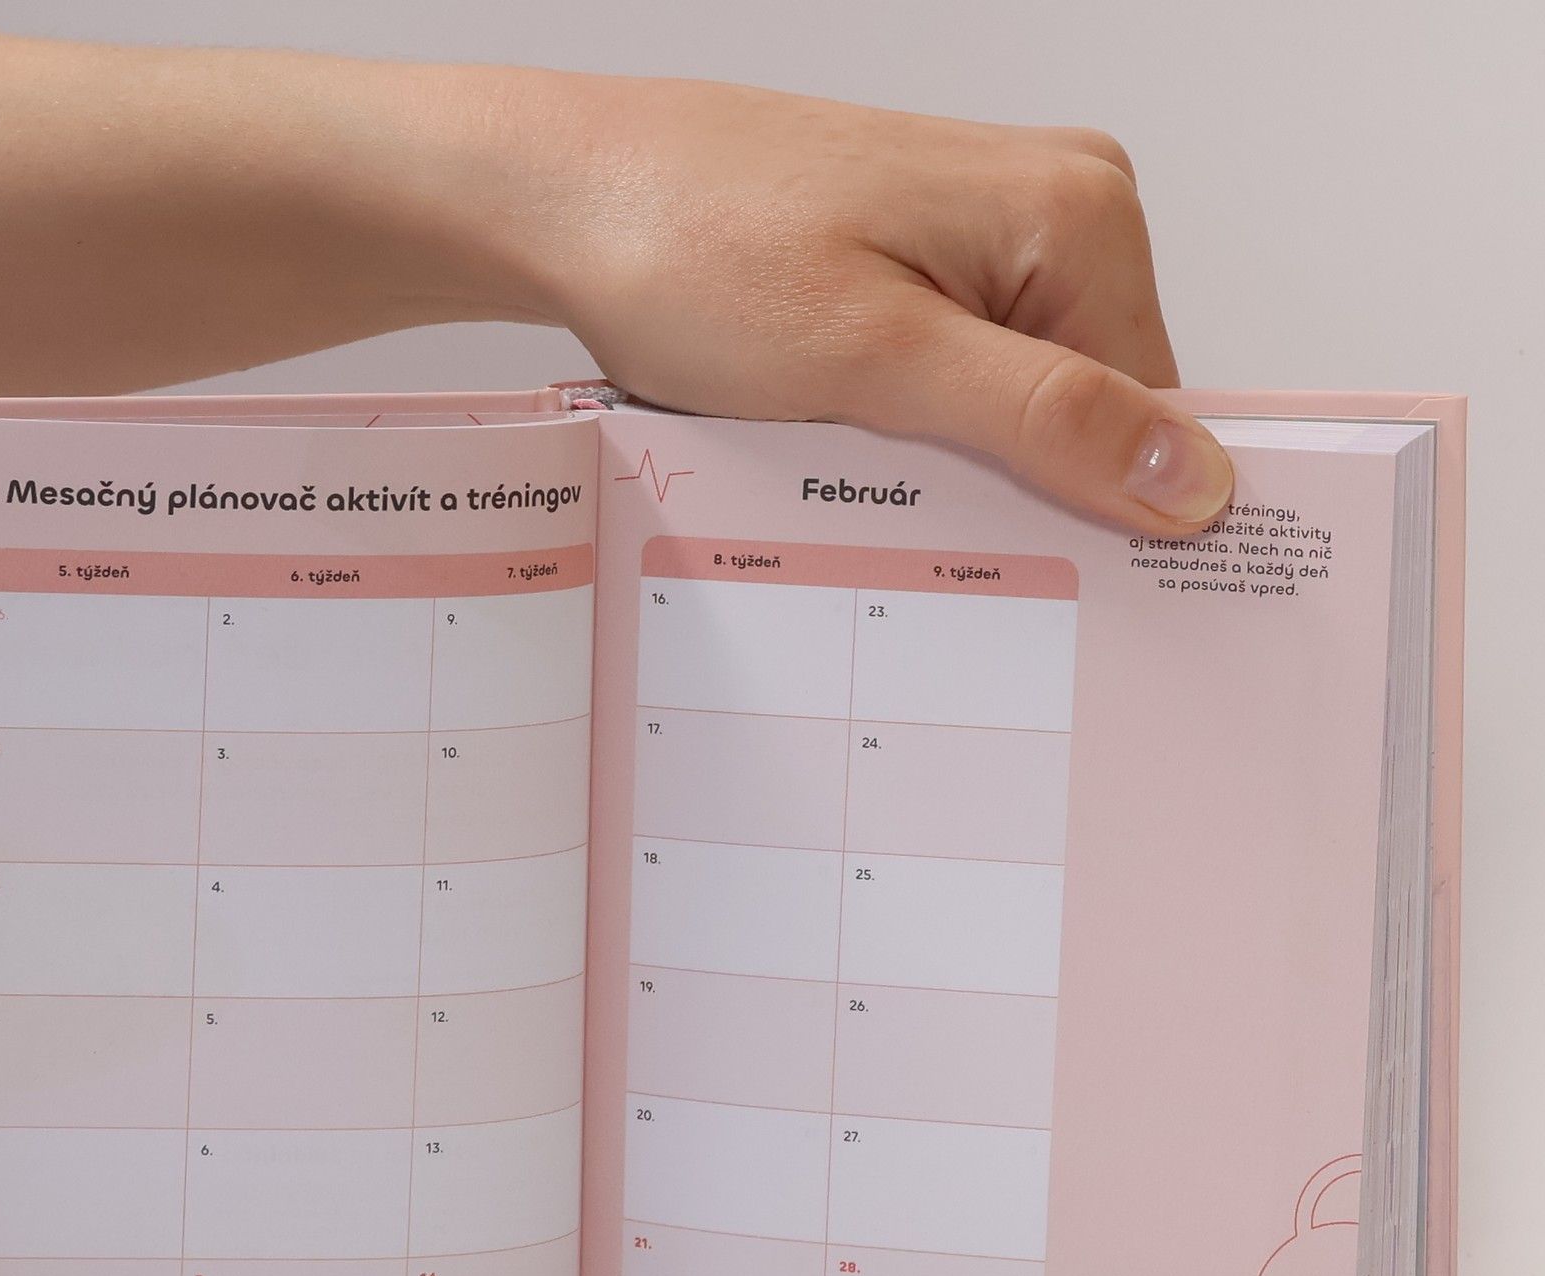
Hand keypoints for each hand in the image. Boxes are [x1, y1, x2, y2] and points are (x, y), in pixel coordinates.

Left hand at [483, 75, 1229, 532]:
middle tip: (919, 531)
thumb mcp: (875, 360)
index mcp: (1079, 216)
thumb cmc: (692, 250)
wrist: (571, 198)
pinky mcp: (927, 258)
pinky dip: (916, 430)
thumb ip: (1040, 417)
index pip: (1159, 415)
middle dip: (1020, 489)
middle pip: (1094, 411)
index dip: (1110, 516)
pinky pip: (964, 377)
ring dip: (957, 465)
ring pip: (1022, 405)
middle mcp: (1056, 206)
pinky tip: (851, 441)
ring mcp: (989, 230)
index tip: (1052, 591)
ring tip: (863, 466)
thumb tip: (1190, 477)